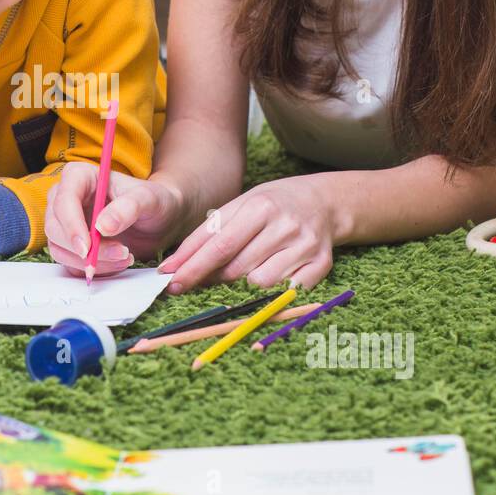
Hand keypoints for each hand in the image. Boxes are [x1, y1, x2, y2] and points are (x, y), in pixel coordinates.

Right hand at [44, 162, 183, 277]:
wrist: (158, 218)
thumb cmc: (152, 200)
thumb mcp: (148, 198)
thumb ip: (128, 208)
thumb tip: (103, 226)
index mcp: (79, 177)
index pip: (63, 200)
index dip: (71, 225)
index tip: (88, 248)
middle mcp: (65, 198)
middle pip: (55, 227)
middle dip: (85, 248)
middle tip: (120, 254)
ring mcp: (65, 223)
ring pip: (59, 248)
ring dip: (90, 261)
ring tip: (125, 257)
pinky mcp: (70, 244)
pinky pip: (69, 262)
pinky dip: (92, 269)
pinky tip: (116, 263)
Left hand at [157, 174, 334, 292]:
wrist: (324, 201)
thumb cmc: (273, 204)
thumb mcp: (241, 205)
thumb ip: (210, 232)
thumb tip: (175, 265)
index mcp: (261, 206)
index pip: (220, 245)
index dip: (193, 266)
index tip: (171, 281)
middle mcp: (285, 226)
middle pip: (237, 267)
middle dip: (209, 279)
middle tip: (193, 281)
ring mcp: (305, 246)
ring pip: (259, 283)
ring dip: (238, 286)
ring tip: (234, 275)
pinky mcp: (321, 264)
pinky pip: (286, 291)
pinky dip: (269, 292)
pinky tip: (263, 280)